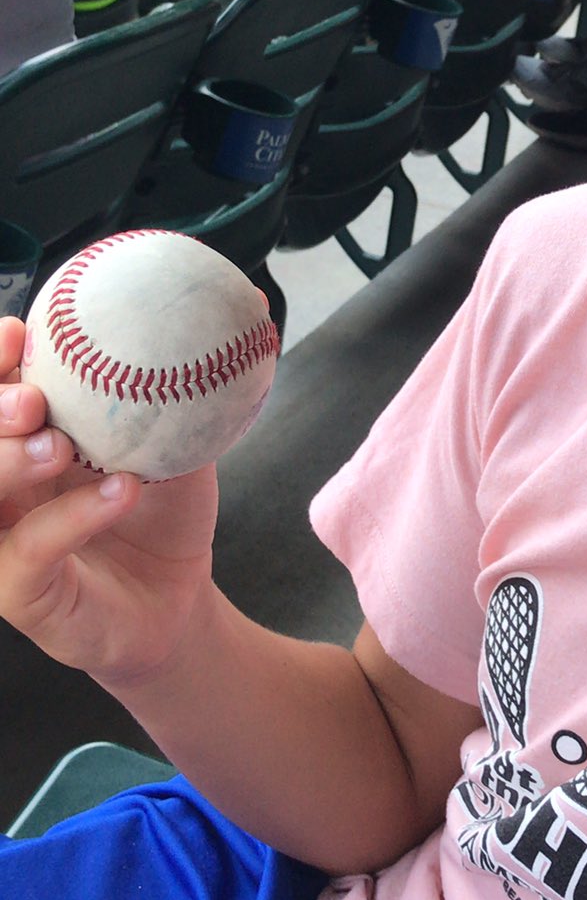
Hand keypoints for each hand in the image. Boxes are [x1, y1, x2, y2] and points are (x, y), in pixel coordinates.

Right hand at [0, 316, 218, 687]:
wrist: (180, 600)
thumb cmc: (161, 514)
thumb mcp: (176, 441)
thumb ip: (189, 382)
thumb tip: (248, 300)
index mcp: (21, 437)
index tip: (15, 333)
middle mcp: (1, 486)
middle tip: (32, 398)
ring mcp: (2, 540)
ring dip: (8, 462)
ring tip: (61, 446)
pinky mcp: (21, 592)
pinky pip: (27, 552)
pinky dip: (71, 518)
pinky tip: (119, 493)